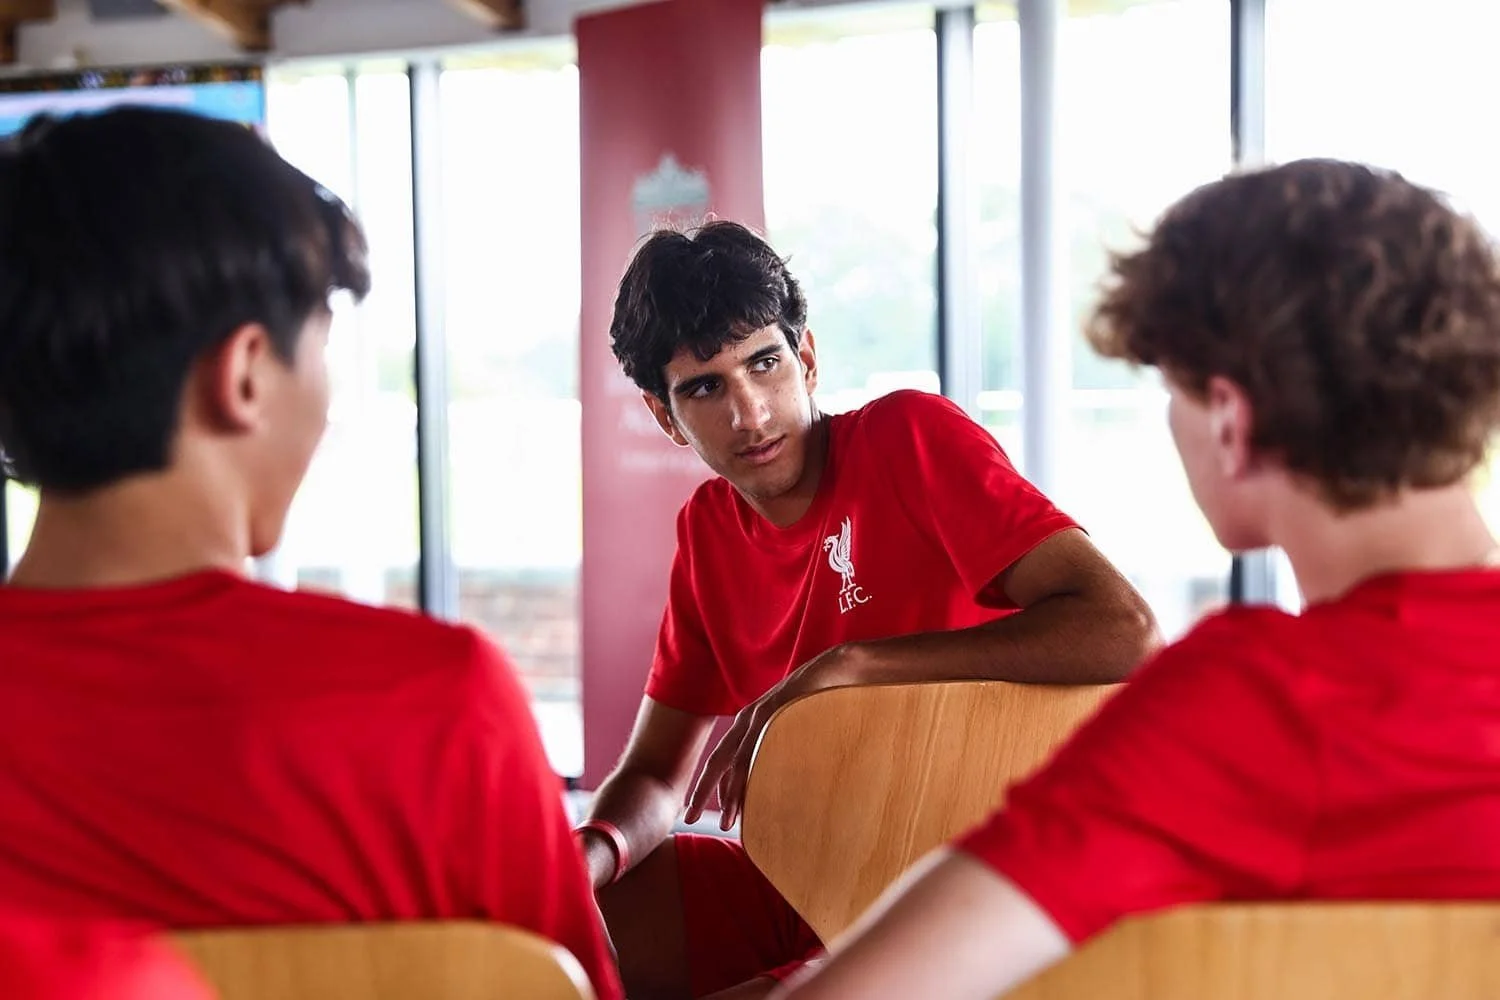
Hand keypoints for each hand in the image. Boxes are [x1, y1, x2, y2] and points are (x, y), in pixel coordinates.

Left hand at [683, 644, 861, 829]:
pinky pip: (756, 749)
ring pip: (736, 762)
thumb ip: (781, 747)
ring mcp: (758, 717)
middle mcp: (747, 721)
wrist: (835, 668)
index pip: (723, 762)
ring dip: (730, 794)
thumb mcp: (793, 727)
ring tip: (727, 822)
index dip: (712, 788)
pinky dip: (750, 774)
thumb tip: (781, 778)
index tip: (704, 811)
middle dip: (701, 791)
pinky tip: (748, 795)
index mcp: (749, 726)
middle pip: (717, 763)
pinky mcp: (773, 713)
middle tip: (690, 818)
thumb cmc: (818, 700)